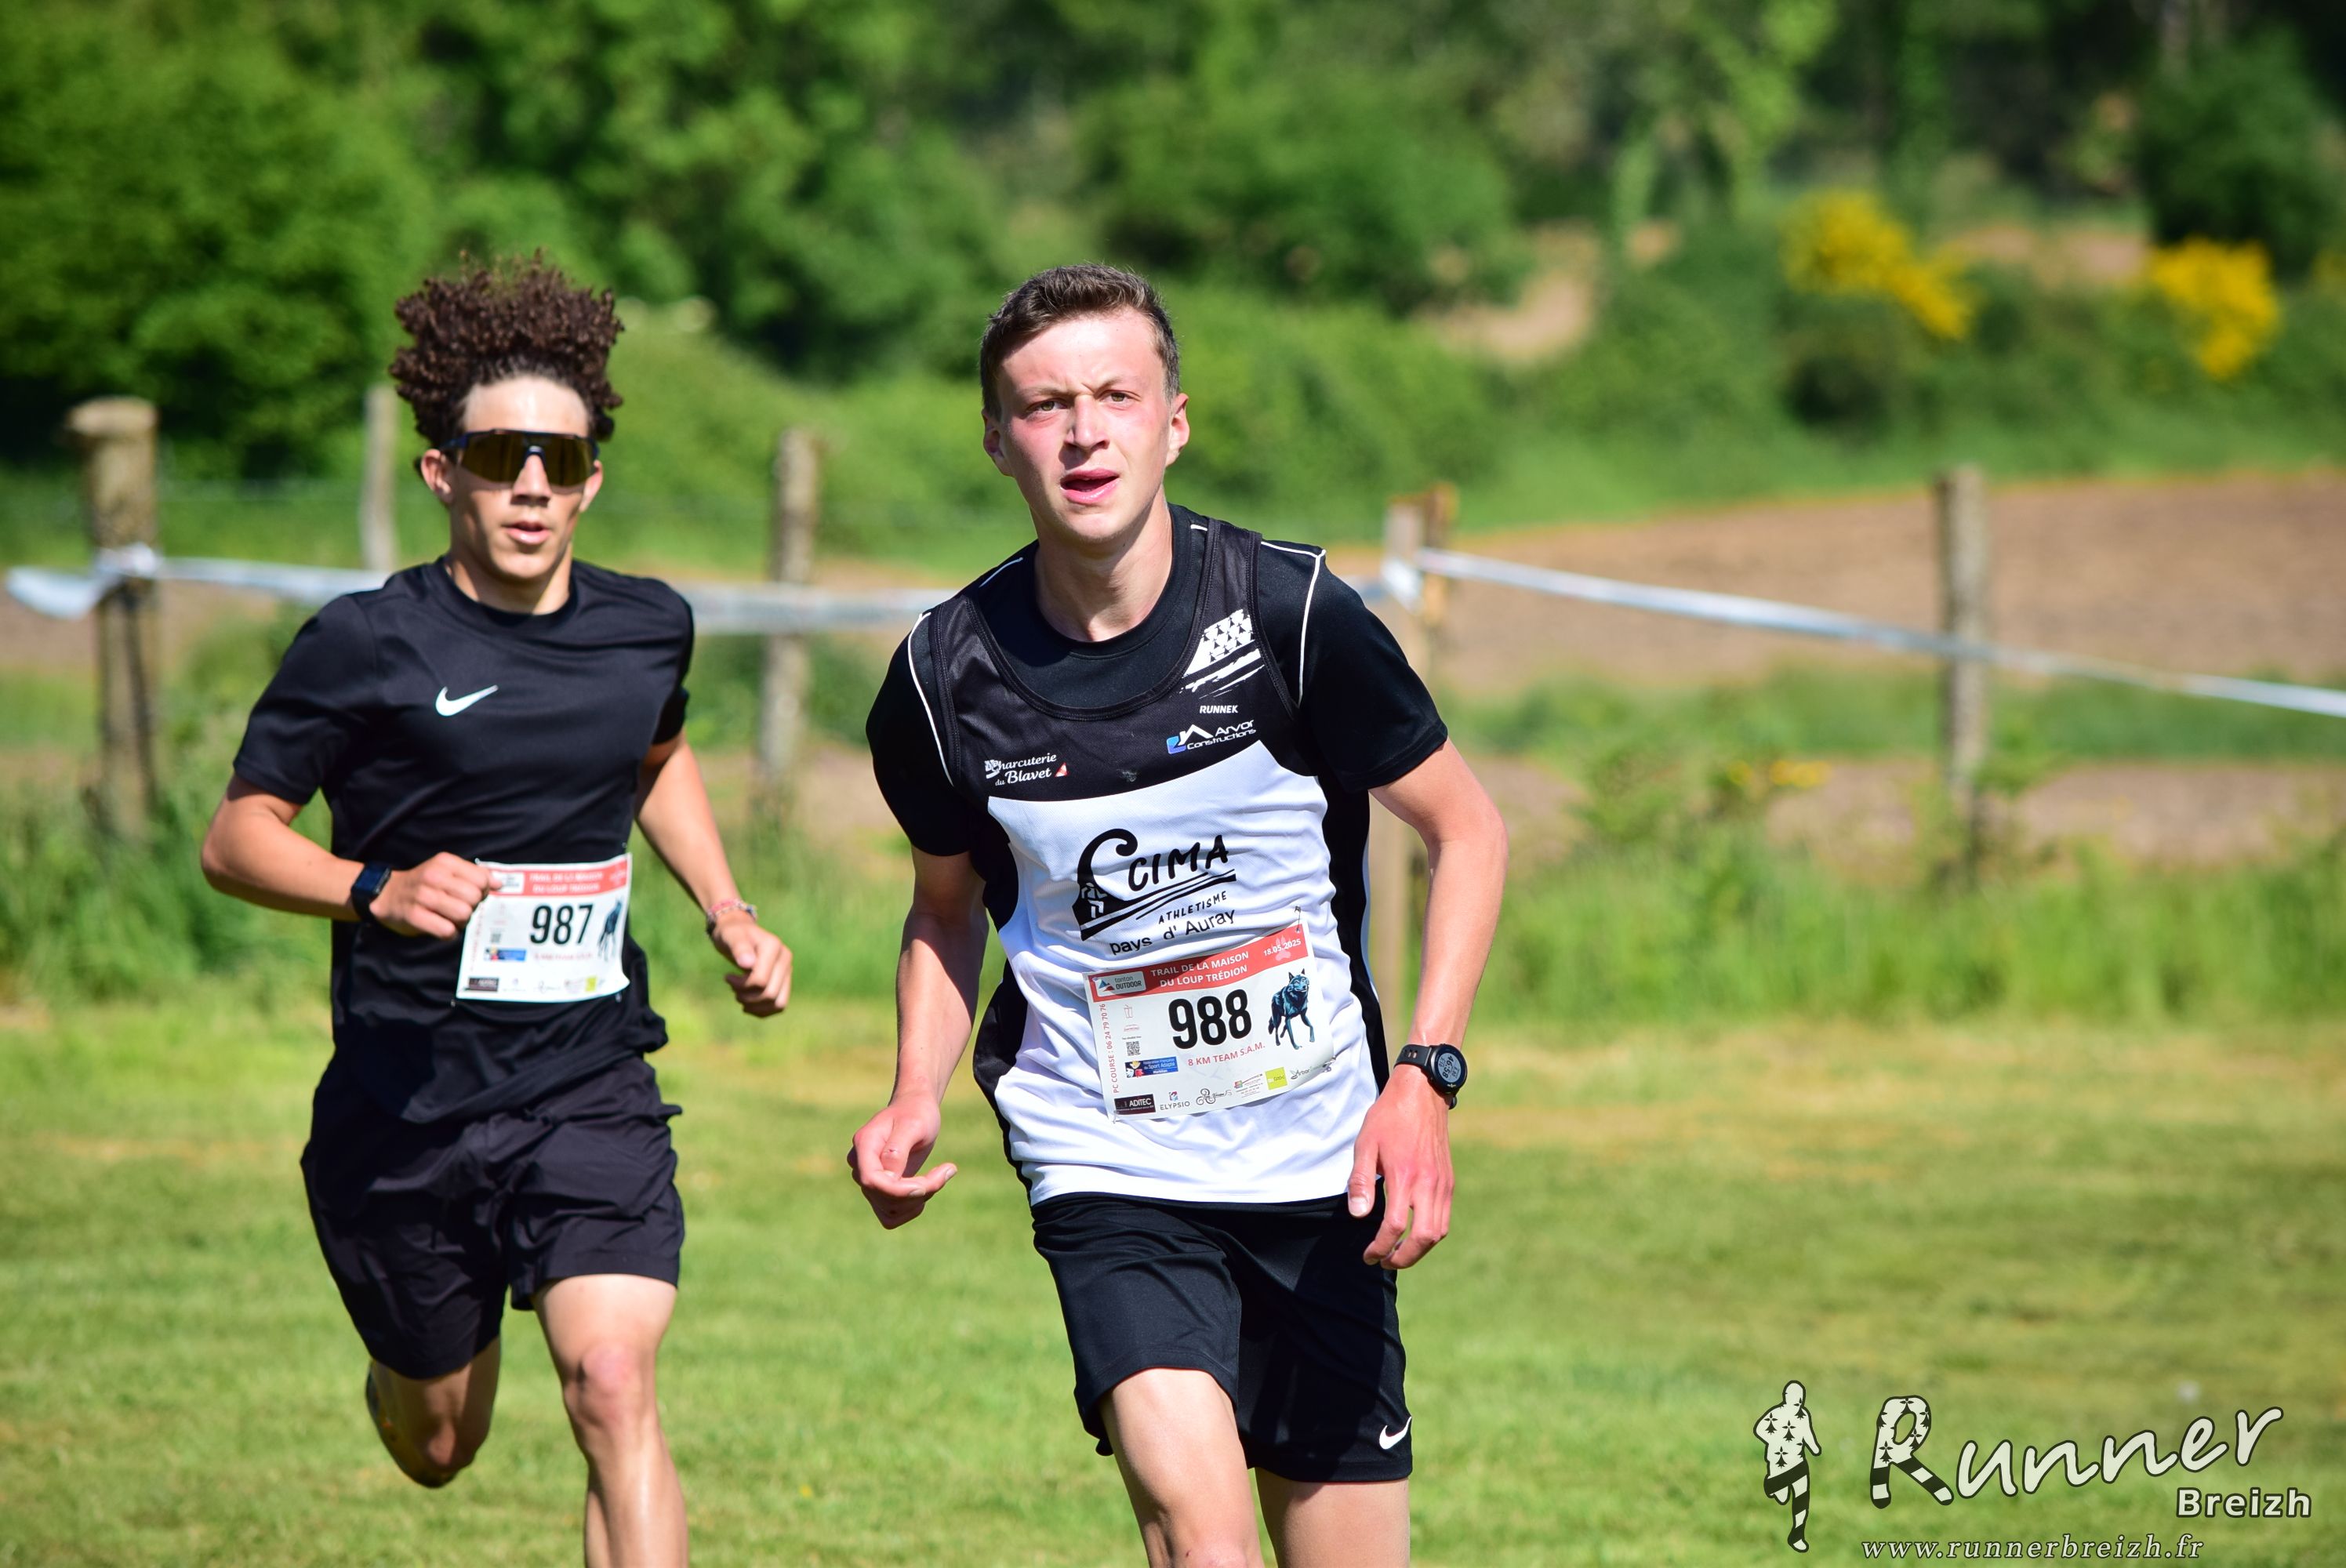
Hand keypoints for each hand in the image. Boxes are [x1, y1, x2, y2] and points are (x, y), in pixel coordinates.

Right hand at [370, 854, 497, 938]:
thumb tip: (499, 884)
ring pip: (463, 914)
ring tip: (449, 918)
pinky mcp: (414, 916)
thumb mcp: (446, 870)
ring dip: (461, 921)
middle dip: (471, 907)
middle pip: (474, 897)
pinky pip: (447, 930)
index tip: (469, 894)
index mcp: (445, 862)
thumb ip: (474, 875)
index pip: (481, 879)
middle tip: (459, 908)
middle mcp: (434, 876)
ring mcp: (423, 896)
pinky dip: (448, 933)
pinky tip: (440, 926)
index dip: (482, 891)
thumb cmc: (423, 884)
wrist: (385, 894)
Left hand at [709, 911, 790, 1016]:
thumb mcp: (730, 937)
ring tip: (740, 996)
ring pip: (778, 1003)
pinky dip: (762, 1010)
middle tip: (733, 989)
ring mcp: (787, 971)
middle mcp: (786, 959)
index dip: (741, 985)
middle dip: (747, 997)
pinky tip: (747, 1004)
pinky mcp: (785, 981)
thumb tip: (748, 964)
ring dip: (756, 1006)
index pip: (760, 980)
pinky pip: (779, 1005)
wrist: (739, 934)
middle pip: (770, 994)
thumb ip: (739, 947)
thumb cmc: (731, 934)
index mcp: (774, 946)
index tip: (727, 977)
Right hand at [846, 1096, 956, 1228]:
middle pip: (883, 1198)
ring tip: (939, 1176)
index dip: (899, 1190)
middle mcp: (860, 1165)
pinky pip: (891, 1215)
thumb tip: (889, 1177)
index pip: (871, 1181)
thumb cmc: (916, 1113)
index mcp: (864, 1145)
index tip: (927, 1184)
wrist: (915, 1109)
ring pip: (889, 1210)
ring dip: (919, 1200)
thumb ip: (898, 1149)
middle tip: (947, 1170)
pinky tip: (928, 1188)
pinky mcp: (879, 1191)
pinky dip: (913, 1207)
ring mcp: (868, 1180)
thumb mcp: (913, 1124)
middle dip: (919, 1191)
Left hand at [1347, 1066, 1452, 1269]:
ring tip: (1398, 1252)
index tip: (1368, 1255)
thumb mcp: (1366, 1144)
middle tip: (1384, 1261)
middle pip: (1423, 1238)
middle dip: (1403, 1258)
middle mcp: (1428, 1184)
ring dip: (1419, 1250)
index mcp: (1405, 1176)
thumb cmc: (1389, 1118)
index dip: (1379, 1247)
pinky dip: (1431, 1234)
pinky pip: (1445, 1218)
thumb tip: (1359, 1215)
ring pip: (1438, 1232)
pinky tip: (1414, 1233)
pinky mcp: (1449, 1181)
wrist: (1422, 1094)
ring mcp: (1442, 1184)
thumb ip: (1361, 1182)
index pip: (1395, 1227)